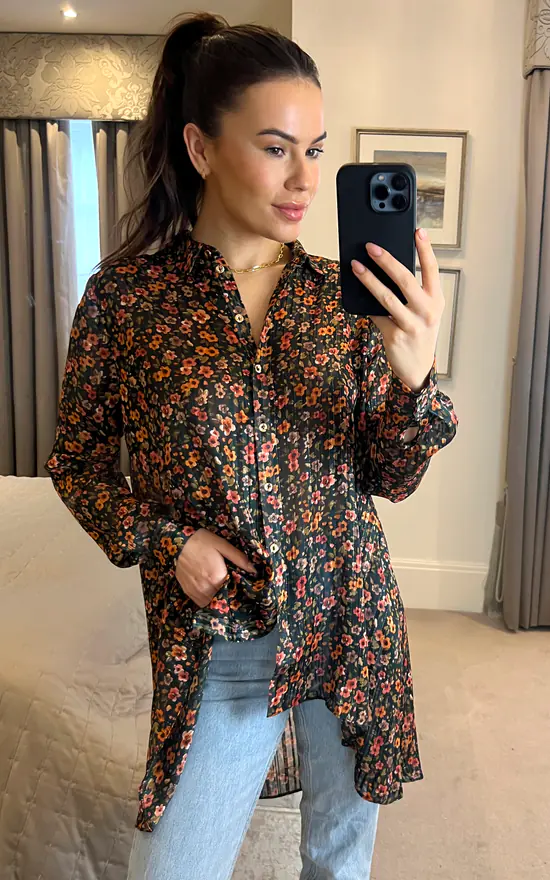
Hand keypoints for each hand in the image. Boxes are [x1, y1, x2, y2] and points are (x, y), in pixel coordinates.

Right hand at [175, 528, 256, 607]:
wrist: (177, 542)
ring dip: (216, 597)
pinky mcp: (187, 591)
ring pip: (211, 602)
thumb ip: (239, 558)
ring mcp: (196, 591)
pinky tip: (208, 590)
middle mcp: (207, 587)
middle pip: (222, 597)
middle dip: (226, 593)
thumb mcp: (222, 545)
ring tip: (217, 587)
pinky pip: (200, 602)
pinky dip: (206, 599)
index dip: (236, 587)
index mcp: (218, 577)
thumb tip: (254, 570)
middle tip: (227, 584)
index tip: (238, 583)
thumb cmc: (202, 541)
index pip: (233, 590)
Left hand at [351, 228, 443, 391]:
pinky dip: (366, 305)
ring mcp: (412, 324)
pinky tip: (356, 292)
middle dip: (386, 260)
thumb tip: (384, 269)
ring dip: (368, 279)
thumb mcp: (423, 312)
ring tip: (356, 266)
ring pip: (386, 296)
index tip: (418, 231)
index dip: (425, 249)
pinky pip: (377, 315)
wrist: (417, 368)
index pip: (432, 269)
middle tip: (370, 246)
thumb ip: (411, 293)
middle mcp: (427, 311)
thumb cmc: (418, 333)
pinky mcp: (396, 336)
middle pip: (405, 279)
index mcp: (436, 300)